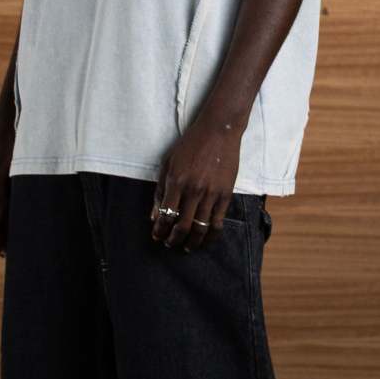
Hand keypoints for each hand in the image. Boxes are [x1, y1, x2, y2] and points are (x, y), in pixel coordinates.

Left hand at [149, 112, 246, 251]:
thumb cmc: (190, 145)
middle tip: (170, 244)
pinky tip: (205, 239)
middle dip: (173, 240)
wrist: (218, 131)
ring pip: (201, 228)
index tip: (157, 236)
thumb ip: (160, 190)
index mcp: (176, 182)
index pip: (165, 216)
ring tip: (187, 247)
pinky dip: (211, 235)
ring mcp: (211, 193)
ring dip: (192, 242)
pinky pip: (218, 222)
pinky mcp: (226, 194)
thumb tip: (154, 215)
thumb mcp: (168, 163)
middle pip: (182, 226)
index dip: (160, 230)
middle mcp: (193, 190)